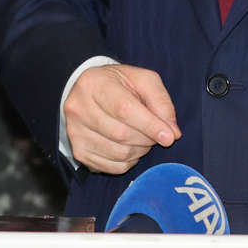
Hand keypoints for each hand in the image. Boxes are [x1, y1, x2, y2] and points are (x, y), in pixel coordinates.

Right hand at [64, 63, 179, 174]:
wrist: (89, 91)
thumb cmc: (119, 84)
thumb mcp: (143, 80)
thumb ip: (161, 102)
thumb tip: (172, 132)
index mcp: (94, 84)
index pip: (124, 109)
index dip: (150, 125)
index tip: (169, 137)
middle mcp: (78, 108)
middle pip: (121, 134)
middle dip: (147, 138)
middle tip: (158, 134)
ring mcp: (75, 132)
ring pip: (117, 153)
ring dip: (140, 151)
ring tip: (144, 139)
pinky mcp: (78, 151)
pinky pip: (111, 167)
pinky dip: (129, 162)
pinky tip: (131, 148)